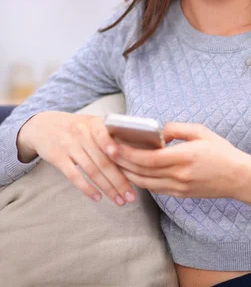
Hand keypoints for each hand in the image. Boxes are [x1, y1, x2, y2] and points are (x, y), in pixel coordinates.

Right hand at [17, 111, 136, 205]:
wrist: (43, 126)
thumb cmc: (75, 127)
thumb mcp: (91, 123)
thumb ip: (108, 134)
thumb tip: (133, 153)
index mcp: (93, 123)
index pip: (106, 137)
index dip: (116, 149)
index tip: (129, 163)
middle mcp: (81, 133)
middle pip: (103, 160)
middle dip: (119, 181)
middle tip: (131, 196)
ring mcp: (69, 146)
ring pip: (91, 170)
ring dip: (107, 188)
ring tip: (119, 200)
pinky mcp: (58, 158)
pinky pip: (74, 176)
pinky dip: (87, 188)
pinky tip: (98, 197)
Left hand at [110, 122, 249, 198]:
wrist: (238, 177)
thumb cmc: (221, 151)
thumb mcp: (201, 132)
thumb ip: (176, 129)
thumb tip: (157, 130)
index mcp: (184, 157)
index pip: (148, 158)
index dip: (128, 153)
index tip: (114, 144)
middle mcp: (179, 175)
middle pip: (143, 172)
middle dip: (122, 162)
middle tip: (107, 152)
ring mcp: (179, 188)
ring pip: (145, 183)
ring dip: (128, 174)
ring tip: (115, 162)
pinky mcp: (180, 194)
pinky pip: (155, 189)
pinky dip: (141, 181)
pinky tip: (134, 172)